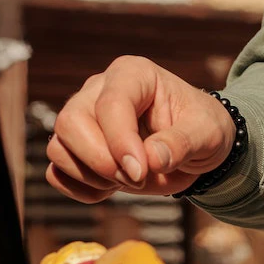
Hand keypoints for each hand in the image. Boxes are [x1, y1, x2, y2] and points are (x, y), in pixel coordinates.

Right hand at [47, 57, 235, 201]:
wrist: (196, 146)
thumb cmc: (202, 129)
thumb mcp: (207, 133)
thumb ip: (182, 143)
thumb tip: (151, 159)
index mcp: (133, 74)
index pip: (110, 104)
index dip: (120, 142)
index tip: (141, 172)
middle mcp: (99, 90)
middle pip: (70, 122)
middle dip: (101, 160)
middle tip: (138, 177)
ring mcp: (83, 118)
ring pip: (58, 147)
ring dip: (91, 175)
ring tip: (129, 181)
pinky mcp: (76, 147)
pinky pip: (56, 171)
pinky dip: (79, 188)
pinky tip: (110, 189)